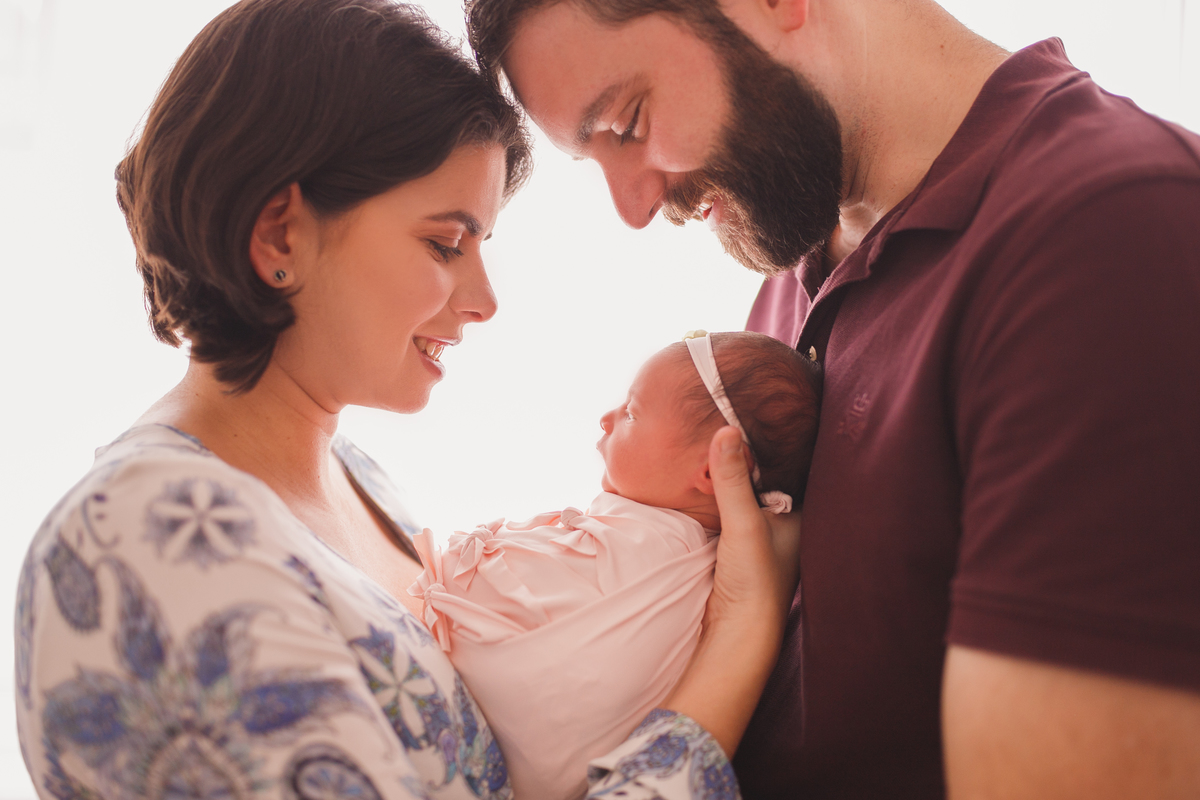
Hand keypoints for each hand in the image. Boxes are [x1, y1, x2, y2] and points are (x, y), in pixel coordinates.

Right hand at [705, 425, 801, 634]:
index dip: (782, 441)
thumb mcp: (743, 522)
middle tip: (736, 415)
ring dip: (738, 476)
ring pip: (753, 494)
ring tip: (722, 435)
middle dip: (756, 455)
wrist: (738, 630)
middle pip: (772, 478)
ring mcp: (767, 535)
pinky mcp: (744, 547)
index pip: (796, 466)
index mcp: (803, 514)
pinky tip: (710, 479)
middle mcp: (790, 522)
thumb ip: (732, 478)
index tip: (765, 411)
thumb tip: (727, 429)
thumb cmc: (755, 579)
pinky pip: (736, 508)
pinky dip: (726, 495)